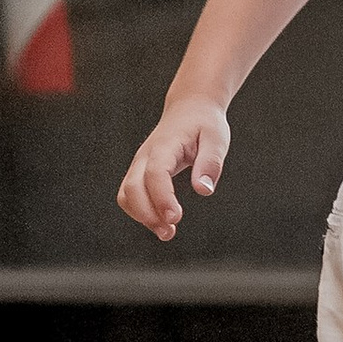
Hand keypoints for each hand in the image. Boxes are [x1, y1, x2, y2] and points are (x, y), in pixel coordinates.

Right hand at [118, 96, 229, 238]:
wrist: (190, 108)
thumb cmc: (204, 123)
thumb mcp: (216, 138)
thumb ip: (210, 163)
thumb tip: (204, 190)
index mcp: (165, 145)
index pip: (155, 174)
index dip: (162, 198)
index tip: (176, 218)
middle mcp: (146, 155)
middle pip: (132, 188)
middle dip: (147, 214)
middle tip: (170, 233)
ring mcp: (139, 164)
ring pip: (126, 194)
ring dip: (142, 217)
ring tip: (167, 232)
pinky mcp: (140, 172)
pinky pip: (130, 195)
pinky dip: (141, 212)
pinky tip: (162, 222)